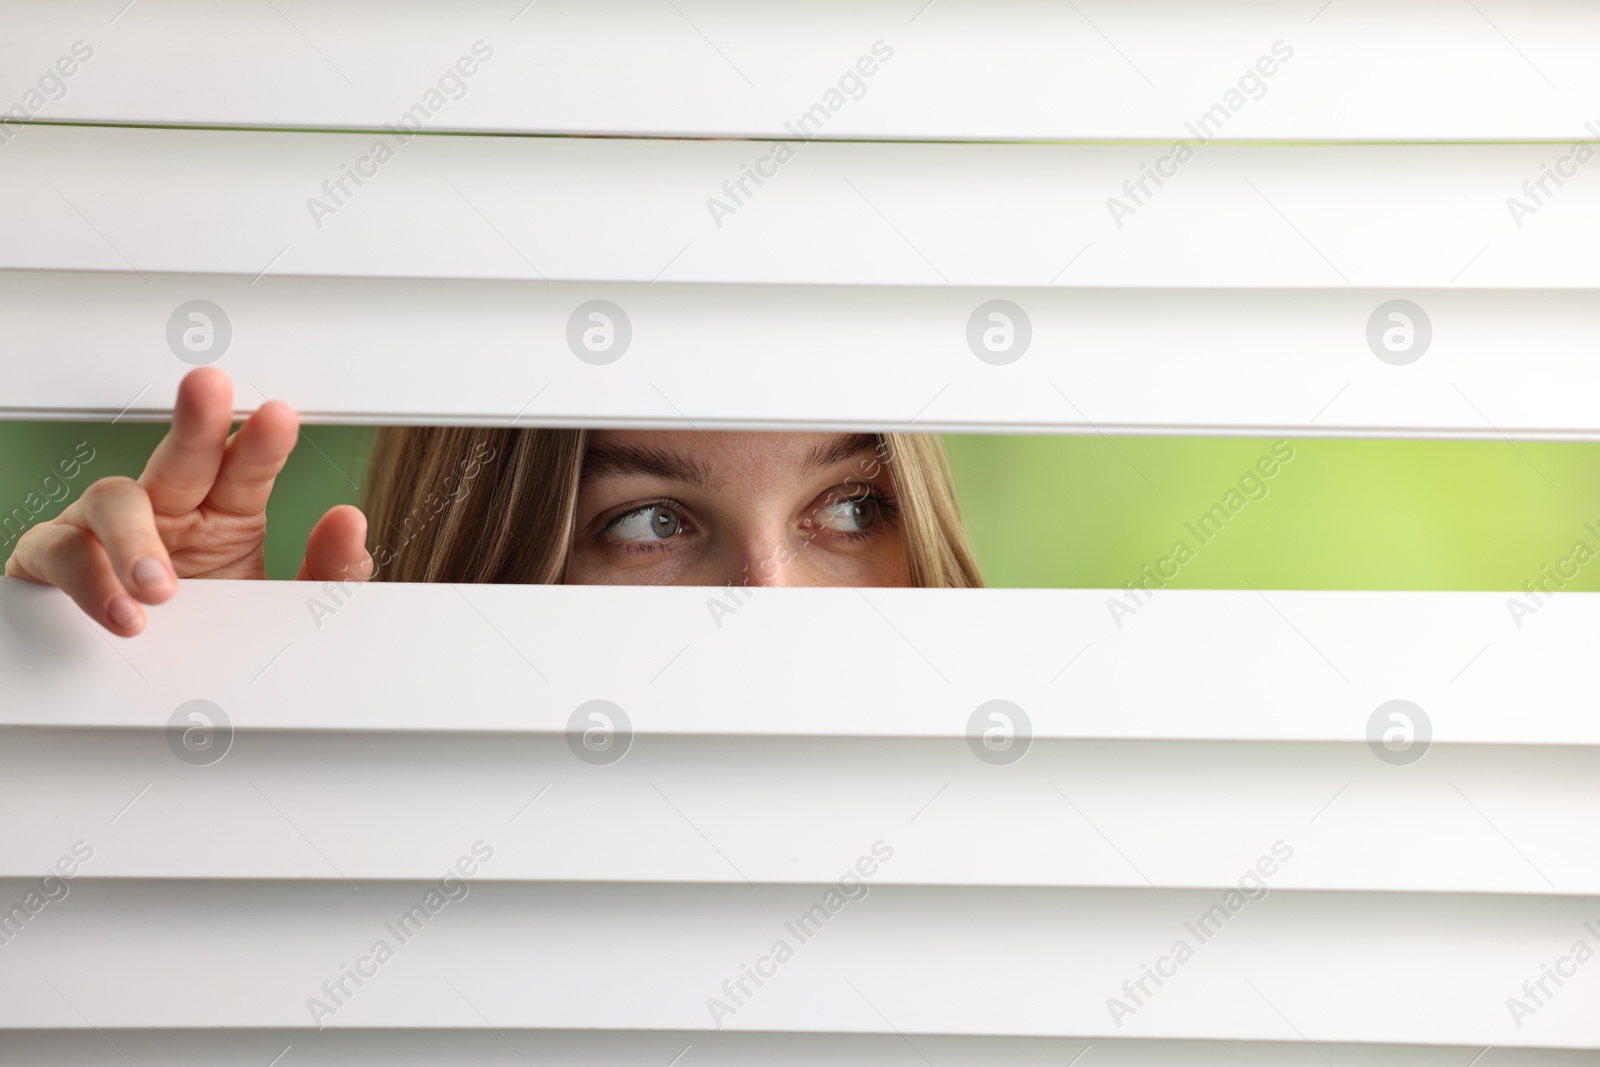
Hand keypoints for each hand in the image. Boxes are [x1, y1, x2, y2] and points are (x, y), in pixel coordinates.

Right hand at [3, 368, 371, 635]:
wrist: (156, 673)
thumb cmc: (213, 621)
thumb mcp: (281, 602)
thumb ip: (326, 571)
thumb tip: (351, 522)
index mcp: (224, 510)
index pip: (244, 467)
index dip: (261, 443)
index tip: (279, 417)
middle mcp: (167, 508)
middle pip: (182, 456)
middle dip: (196, 423)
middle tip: (208, 391)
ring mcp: (110, 530)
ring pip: (115, 501)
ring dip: (134, 538)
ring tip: (159, 585)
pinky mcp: (62, 559)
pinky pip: (62, 552)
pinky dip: (88, 580)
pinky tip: (122, 609)